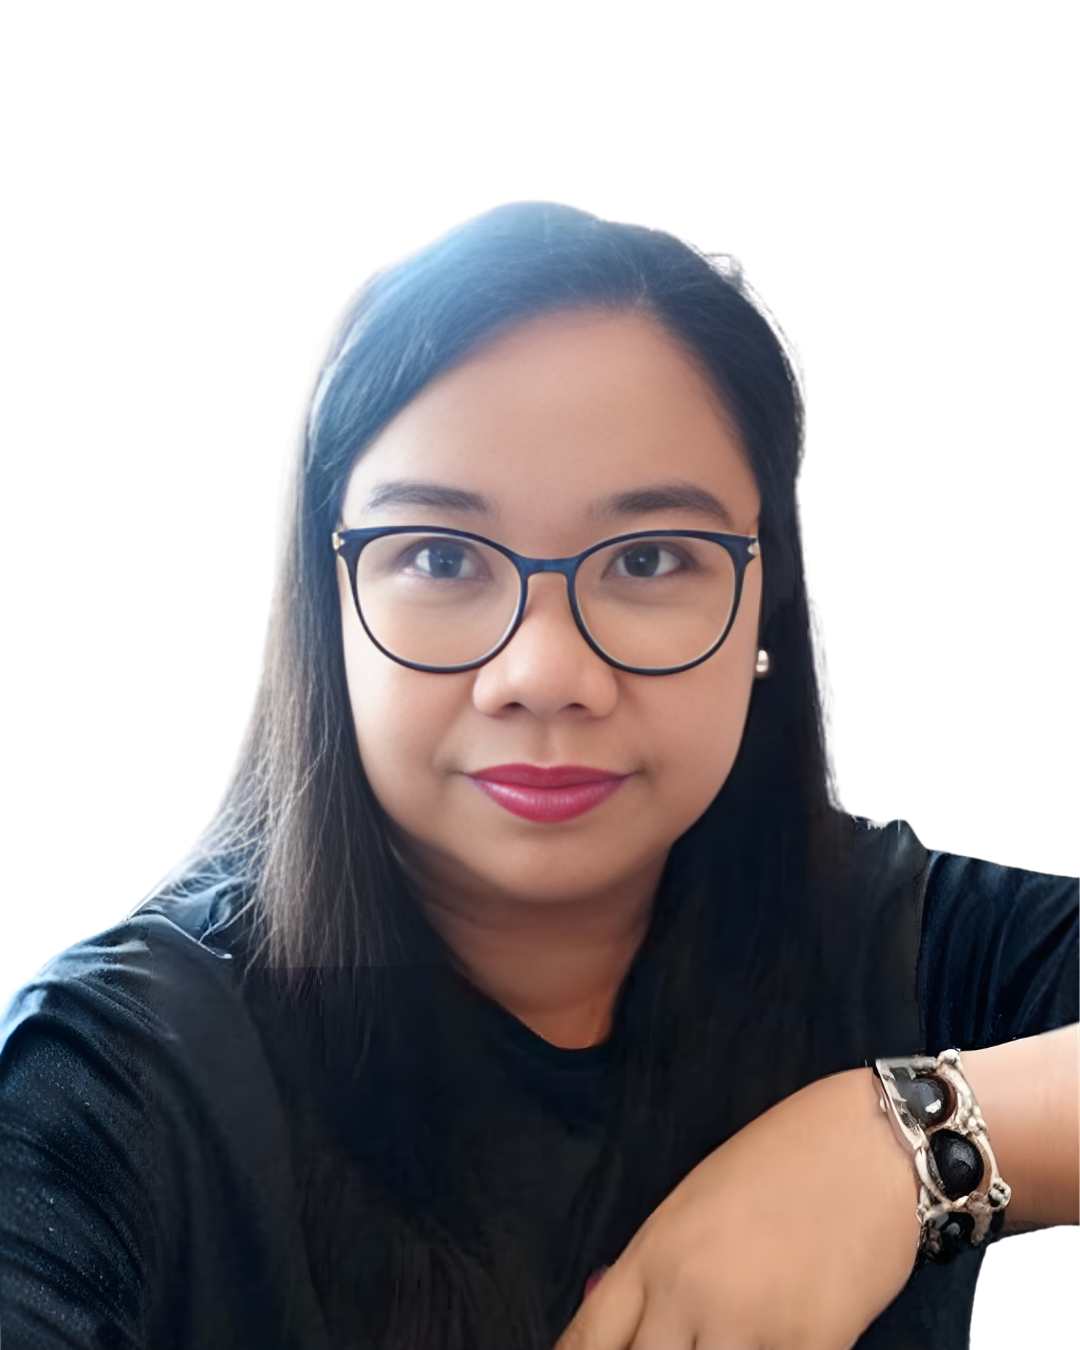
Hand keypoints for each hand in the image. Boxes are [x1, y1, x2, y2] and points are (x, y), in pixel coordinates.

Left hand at [555, 1068, 920, 1349]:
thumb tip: (634, 1330)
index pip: (588, 1340)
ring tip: (727, 1340)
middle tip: (680, 1345)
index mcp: (652, 1253)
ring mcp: (748, 1325)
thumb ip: (660, 1272)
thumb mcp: (696, 1203)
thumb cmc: (781, 1162)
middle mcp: (687, 1294)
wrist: (867, 1144)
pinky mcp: (812, 1346)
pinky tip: (781, 1339)